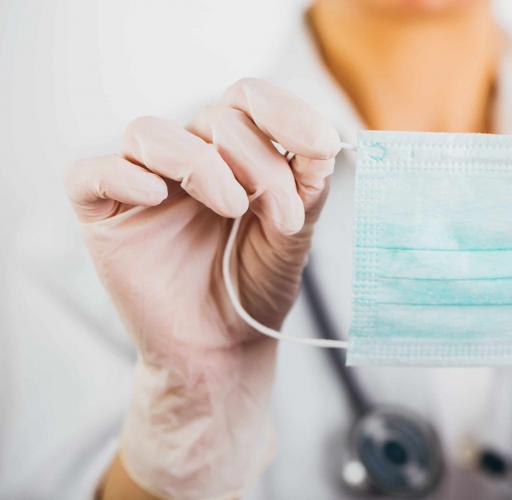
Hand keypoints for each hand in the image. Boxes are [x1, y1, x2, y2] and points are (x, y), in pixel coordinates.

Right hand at [64, 78, 340, 498]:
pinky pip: (92, 172)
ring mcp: (142, 182)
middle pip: (213, 119)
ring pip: (151, 132)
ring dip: (201, 164)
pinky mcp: (103, 213)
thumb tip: (325, 137)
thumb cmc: (257, 286)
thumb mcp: (295, 233)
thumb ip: (308, 185)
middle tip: (283, 217)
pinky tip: (156, 199)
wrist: (224, 347)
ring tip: (232, 209)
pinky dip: (126, 175)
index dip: (284, 110)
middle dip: (259, 163)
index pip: (248, 99)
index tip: (321, 145)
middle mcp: (188, 158)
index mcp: (234, 153)